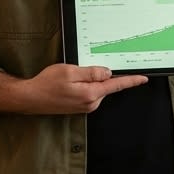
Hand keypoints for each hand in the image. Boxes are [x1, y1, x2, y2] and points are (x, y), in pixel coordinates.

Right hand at [0, 64, 148, 114]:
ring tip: (70, 75)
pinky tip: (70, 81)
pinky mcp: (79, 106)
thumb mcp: (70, 71)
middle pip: (106, 85)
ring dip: (90, 80)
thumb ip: (91, 72)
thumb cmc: (46, 84)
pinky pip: (89, 92)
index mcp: (91, 94)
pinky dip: (85, 85)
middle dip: (102, 75)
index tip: (143, 78)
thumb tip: (107, 73)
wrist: (30, 98)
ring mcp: (85, 106)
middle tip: (83, 67)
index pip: (116, 85)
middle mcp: (91, 103)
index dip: (131, 81)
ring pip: (97, 88)